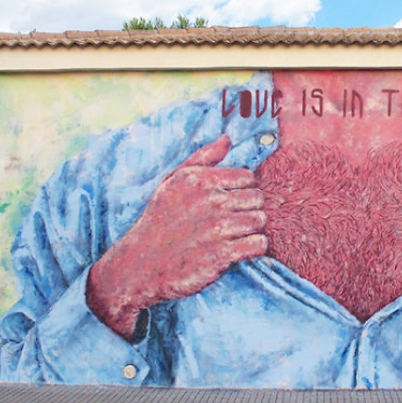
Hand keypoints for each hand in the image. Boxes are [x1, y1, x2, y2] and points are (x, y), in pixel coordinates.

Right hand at [87, 135, 267, 339]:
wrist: (141, 264)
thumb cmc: (161, 220)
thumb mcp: (173, 181)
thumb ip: (203, 157)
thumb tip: (227, 138)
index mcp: (201, 180)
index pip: (248, 176)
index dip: (242, 189)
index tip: (230, 202)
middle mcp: (211, 201)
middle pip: (258, 198)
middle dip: (249, 209)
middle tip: (234, 220)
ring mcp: (217, 229)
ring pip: (260, 220)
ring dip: (252, 229)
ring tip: (235, 235)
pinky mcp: (222, 255)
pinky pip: (258, 245)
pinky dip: (254, 248)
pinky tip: (239, 250)